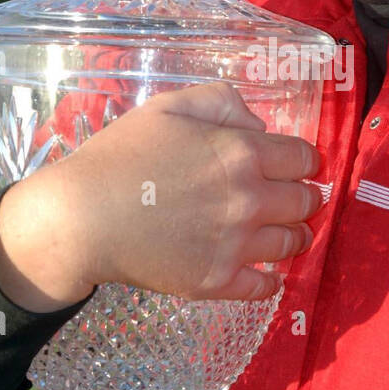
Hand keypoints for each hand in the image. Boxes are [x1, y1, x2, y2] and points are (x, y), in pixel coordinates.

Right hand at [0, 82, 322, 309]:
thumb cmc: (120, 156)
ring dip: (296, 236)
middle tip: (298, 199)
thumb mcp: (168, 107)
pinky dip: (272, 280)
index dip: (306, 161)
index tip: (300, 166)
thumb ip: (221, 103)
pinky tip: (267, 273)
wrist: (81, 218)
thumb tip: (258, 125)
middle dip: (307, 197)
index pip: (304, 158)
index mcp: (242, 153)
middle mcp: (248, 199)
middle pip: (306, 202)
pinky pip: (264, 287)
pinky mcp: (216, 281)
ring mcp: (235, 245)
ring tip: (288, 233)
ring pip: (293, 244)